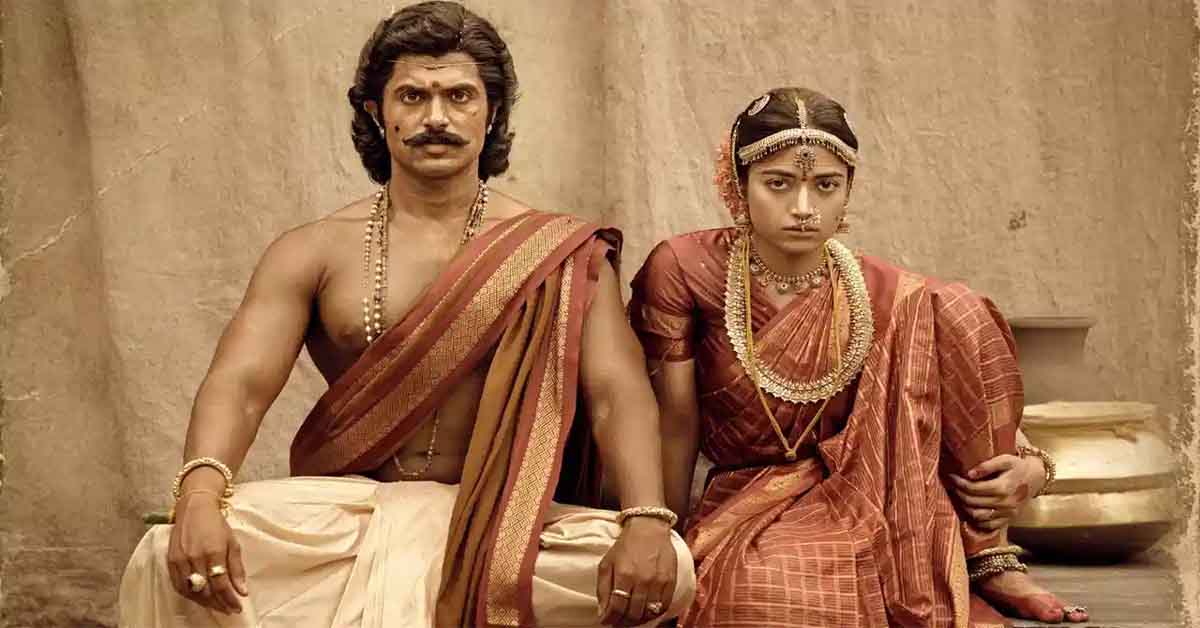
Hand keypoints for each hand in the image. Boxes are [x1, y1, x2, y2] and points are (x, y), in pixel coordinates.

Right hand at [166, 492, 248, 613]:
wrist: (195, 508)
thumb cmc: (216, 524)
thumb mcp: (232, 543)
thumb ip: (236, 568)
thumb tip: (242, 591)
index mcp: (213, 552)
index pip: (221, 585)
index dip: (230, 599)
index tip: (237, 606)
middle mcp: (195, 558)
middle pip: (206, 591)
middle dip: (218, 603)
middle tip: (228, 609)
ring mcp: (181, 560)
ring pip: (191, 591)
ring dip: (204, 602)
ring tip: (216, 605)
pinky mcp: (171, 560)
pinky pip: (178, 585)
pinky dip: (189, 595)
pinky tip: (199, 597)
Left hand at [597, 517, 677, 625]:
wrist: (649, 527)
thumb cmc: (626, 545)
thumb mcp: (607, 563)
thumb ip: (603, 588)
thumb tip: (603, 612)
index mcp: (624, 574)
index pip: (617, 608)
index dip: (610, 619)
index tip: (606, 621)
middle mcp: (643, 580)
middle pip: (633, 614)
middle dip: (622, 622)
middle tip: (617, 622)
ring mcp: (659, 582)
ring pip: (648, 613)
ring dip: (637, 621)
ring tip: (630, 619)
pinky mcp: (671, 581)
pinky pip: (663, 607)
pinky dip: (653, 615)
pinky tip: (645, 613)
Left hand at [948, 454, 1035, 529]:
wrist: (1035, 478)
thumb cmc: (1017, 466)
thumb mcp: (1005, 460)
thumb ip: (987, 466)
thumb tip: (969, 474)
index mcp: (1003, 488)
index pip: (973, 488)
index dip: (959, 483)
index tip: (952, 477)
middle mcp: (1005, 503)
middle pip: (973, 502)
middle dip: (959, 493)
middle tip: (953, 486)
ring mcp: (1007, 514)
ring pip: (978, 516)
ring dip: (965, 507)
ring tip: (960, 497)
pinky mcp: (1008, 520)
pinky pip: (988, 526)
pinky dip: (976, 520)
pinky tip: (971, 509)